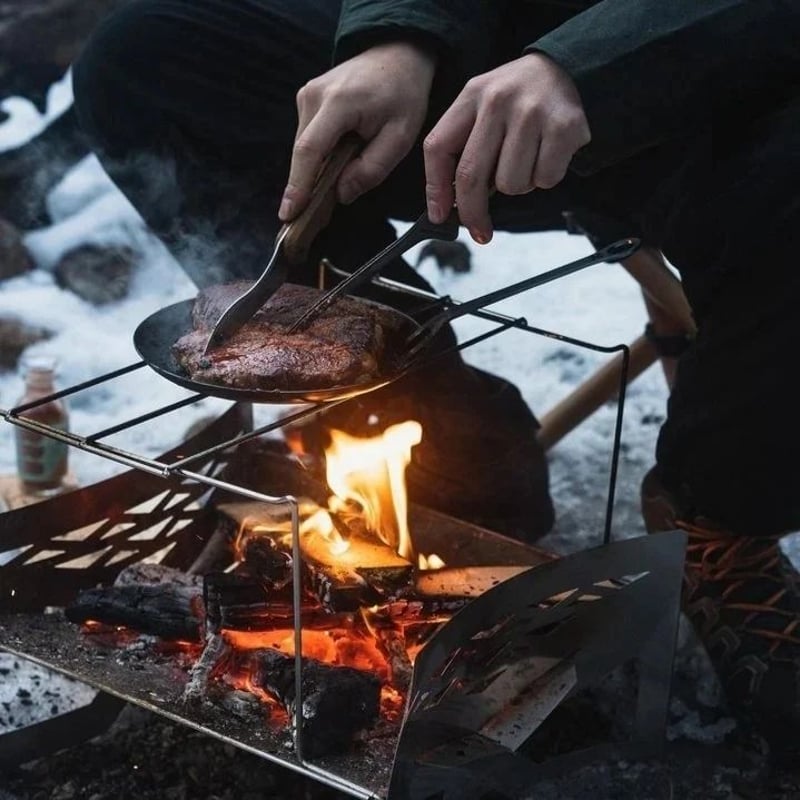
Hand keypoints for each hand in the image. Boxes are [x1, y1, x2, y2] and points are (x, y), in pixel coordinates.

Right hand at [279, 42, 436, 221]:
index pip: (310, 151)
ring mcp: (307, 95)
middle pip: (304, 153)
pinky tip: (338, 161)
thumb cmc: (402, 95)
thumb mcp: (400, 137)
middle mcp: (314, 96)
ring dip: (318, 169)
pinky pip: (308, 138)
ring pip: (305, 148)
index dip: (298, 186)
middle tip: (319, 215)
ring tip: (341, 179)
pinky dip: (320, 156)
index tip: (288, 213)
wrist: (396, 55)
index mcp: (339, 103)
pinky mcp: (306, 99)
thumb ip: (372, 169)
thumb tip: (341, 194)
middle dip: (308, 185)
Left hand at [423, 52, 590, 243]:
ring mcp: (531, 113)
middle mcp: (498, 101)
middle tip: (480, 231)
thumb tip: (448, 206)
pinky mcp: (563, 127)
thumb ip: (463, 148)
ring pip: (510, 184)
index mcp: (471, 96)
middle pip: (471, 176)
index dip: (436, 189)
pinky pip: (544, 180)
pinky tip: (547, 155)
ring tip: (526, 161)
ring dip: (518, 185)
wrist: (566, 69)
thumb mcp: (482, 108)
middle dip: (473, 212)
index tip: (440, 216)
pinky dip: (545, 178)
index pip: (439, 148)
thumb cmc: (517, 100)